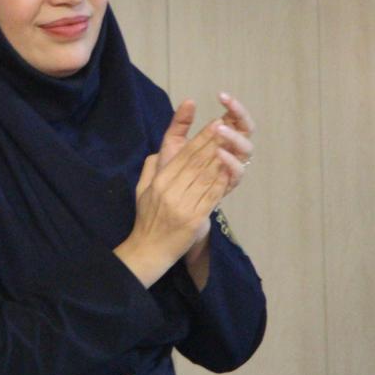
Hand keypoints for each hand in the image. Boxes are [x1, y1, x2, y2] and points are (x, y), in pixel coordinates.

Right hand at [114, 120, 239, 286]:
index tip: (213, 124)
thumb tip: (158, 152)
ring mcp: (183, 206)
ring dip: (221, 160)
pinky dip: (221, 184)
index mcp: (160, 182)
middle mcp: (171, 191)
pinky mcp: (194, 220)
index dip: (200, 139)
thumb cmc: (146, 219)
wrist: (148, 250)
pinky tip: (230, 172)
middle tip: (228, 128)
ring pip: (206, 178)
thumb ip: (150, 169)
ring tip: (233, 145)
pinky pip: (211, 198)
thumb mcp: (142, 190)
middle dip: (213, 144)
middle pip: (196, 163)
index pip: (183, 156)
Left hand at [158, 94, 254, 188]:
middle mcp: (230, 150)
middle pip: (247, 130)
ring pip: (246, 150)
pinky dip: (231, 162)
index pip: (234, 117)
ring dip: (235, 138)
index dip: (233, 106)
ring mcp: (231, 167)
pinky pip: (238, 173)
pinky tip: (220, 152)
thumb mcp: (173, 142)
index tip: (222, 96)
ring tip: (219, 129)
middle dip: (241, 116)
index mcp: (220, 137)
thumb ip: (180, 123)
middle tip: (228, 107)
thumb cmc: (174, 170)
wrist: (166, 200)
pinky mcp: (228, 185)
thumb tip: (189, 100)